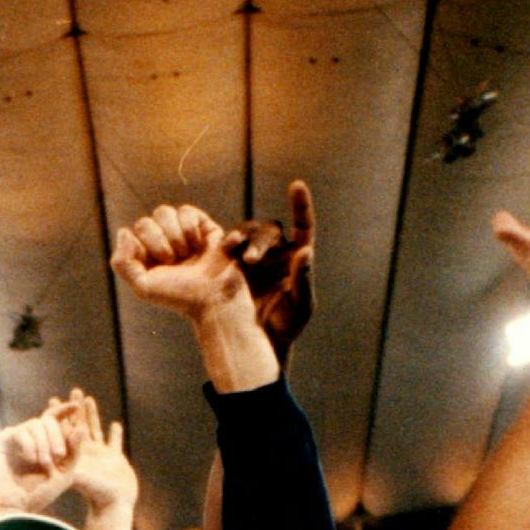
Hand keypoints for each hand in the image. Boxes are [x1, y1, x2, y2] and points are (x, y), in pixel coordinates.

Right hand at [0, 405, 75, 513]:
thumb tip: (81, 426)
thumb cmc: (38, 495)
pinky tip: (30, 459)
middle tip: (59, 455)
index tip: (76, 407)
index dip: (64, 410)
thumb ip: (74, 452)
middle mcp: (29, 439)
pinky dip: (29, 444)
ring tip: (44, 463)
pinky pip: (19, 431)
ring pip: (35, 424)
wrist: (14, 508)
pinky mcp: (0, 441)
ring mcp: (14, 439)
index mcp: (44, 444)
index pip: (54, 420)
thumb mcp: (64, 474)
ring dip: (44, 443)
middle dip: (57, 435)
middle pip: (47, 420)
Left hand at [56, 387, 134, 513]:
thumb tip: (57, 448)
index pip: (65, 429)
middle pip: (79, 425)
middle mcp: (87, 452)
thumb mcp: (80, 476)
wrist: (113, 507)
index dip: (60, 414)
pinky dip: (116, 435)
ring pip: (95, 429)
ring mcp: (101, 455)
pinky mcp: (116, 460)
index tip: (53, 399)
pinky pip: (115, 443)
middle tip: (73, 390)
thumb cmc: (96, 494)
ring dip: (92, 414)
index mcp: (76, 453)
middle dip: (76, 408)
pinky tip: (115, 425)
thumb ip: (70, 462)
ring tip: (89, 399)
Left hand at [109, 204, 248, 320]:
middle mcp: (161, 241)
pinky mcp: (201, 224)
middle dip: (158, 242)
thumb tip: (124, 231)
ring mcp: (181, 232)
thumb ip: (122, 263)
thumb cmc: (180, 296)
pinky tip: (198, 244)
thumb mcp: (143, 287)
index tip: (157, 266)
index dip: (142, 248)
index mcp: (145, 255)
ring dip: (174, 235)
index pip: (130, 235)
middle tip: (172, 261)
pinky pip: (185, 211)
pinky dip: (189, 227)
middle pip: (145, 222)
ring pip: (163, 212)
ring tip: (186, 253)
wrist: (215, 296)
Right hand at [226, 181, 315, 359]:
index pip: (304, 225)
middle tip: (250, 261)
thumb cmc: (286, 327)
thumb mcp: (300, 307)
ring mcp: (252, 256)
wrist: (258, 344)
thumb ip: (303, 280)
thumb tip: (306, 251)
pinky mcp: (232, 263)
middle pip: (269, 230)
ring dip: (243, 241)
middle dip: (260, 242)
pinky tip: (223, 251)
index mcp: (297, 258)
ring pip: (248, 234)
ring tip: (238, 258)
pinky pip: (229, 245)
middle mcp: (276, 252)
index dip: (301, 205)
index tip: (296, 185)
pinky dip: (227, 244)